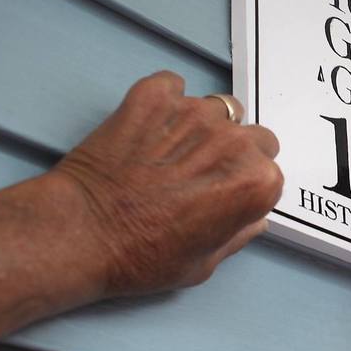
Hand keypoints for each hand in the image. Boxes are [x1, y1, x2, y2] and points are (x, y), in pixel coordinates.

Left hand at [53, 70, 282, 297]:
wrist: (81, 233)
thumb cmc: (141, 256)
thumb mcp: (206, 264)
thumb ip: (238, 232)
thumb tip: (250, 215)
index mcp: (255, 182)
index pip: (269, 171)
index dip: (248, 185)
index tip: (226, 194)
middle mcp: (233, 141)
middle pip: (253, 136)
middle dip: (234, 153)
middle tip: (203, 174)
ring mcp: (194, 113)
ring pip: (216, 110)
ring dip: (202, 127)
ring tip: (171, 151)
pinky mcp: (155, 96)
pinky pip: (173, 86)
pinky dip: (165, 102)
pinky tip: (148, 128)